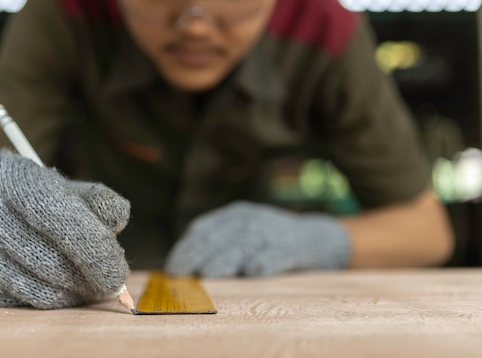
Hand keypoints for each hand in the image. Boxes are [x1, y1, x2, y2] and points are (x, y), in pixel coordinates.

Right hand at [0, 150, 130, 308]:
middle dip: (87, 278)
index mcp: (10, 174)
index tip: (117, 274)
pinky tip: (56, 287)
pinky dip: (47, 301)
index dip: (94, 250)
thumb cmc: (38, 202)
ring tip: (85, 284)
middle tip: (106, 283)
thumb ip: (98, 201)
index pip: (59, 217)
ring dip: (71, 293)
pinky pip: (20, 304)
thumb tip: (117, 219)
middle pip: (49, 259)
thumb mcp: (68, 190)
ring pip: (37, 288)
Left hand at [165, 201, 349, 277]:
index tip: (171, 267)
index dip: (186, 247)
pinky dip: (264, 262)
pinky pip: (275, 254)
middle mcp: (250, 219)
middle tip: (181, 273)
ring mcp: (271, 231)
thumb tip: (184, 270)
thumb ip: (218, 247)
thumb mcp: (243, 235)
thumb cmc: (270, 242)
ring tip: (207, 274)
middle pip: (219, 237)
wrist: (317, 238)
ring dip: (225, 259)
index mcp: (234, 215)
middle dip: (197, 254)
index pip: (203, 229)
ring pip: (243, 245)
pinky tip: (253, 272)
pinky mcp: (291, 247)